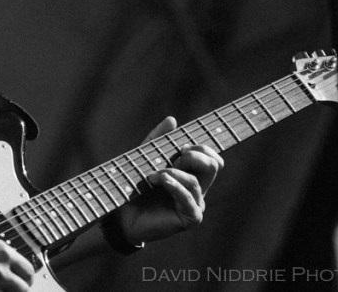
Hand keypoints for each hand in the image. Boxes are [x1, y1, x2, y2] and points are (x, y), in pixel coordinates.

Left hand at [117, 116, 223, 243]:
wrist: (123, 215)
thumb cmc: (135, 186)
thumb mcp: (145, 157)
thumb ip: (158, 139)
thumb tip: (172, 119)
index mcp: (191, 173)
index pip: (212, 157)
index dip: (202, 147)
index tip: (181, 146)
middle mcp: (197, 188)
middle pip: (214, 165)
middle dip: (195, 156)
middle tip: (175, 157)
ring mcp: (195, 203)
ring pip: (196, 181)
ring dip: (172, 172)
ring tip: (151, 175)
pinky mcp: (189, 217)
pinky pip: (189, 198)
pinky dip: (174, 185)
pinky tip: (161, 180)